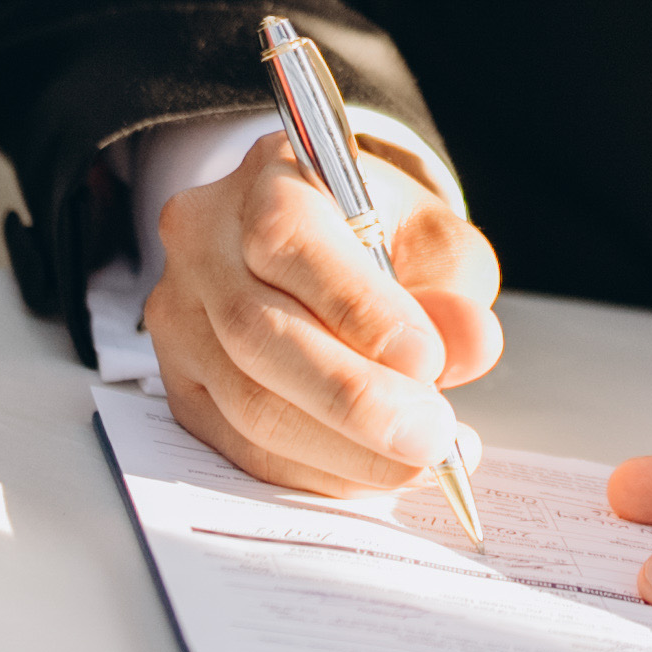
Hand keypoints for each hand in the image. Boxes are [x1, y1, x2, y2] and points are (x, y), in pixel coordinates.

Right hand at [143, 128, 504, 497]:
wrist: (321, 237)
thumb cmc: (378, 231)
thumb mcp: (432, 236)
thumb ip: (452, 286)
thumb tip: (471, 346)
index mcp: (266, 179)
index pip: (289, 241)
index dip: (357, 309)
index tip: (427, 360)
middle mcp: (203, 242)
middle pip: (257, 334)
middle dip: (355, 399)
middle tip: (433, 437)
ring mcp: (180, 316)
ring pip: (246, 402)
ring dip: (341, 450)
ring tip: (418, 461)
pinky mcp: (182, 383)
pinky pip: (239, 445)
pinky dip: (314, 470)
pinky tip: (372, 472)